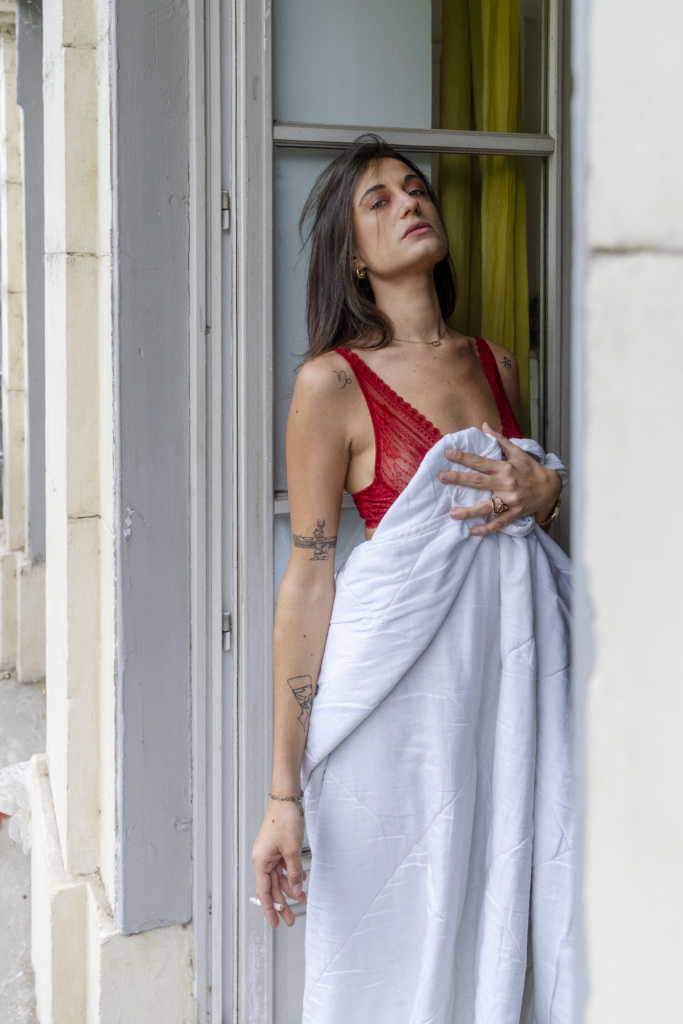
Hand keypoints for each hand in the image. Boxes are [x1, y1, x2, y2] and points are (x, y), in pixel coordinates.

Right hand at [252, 799, 306, 928]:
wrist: (286, 798)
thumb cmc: (285, 820)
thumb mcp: (292, 850)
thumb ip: (294, 873)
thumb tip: (296, 891)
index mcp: (261, 861)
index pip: (264, 892)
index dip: (270, 909)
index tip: (275, 924)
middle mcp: (263, 859)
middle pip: (272, 887)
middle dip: (283, 903)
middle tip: (291, 919)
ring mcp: (270, 853)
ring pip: (279, 877)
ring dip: (290, 888)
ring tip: (302, 899)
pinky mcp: (277, 847)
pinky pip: (283, 866)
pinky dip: (292, 874)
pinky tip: (302, 879)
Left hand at [438, 422, 561, 535]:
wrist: (550, 487)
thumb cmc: (531, 469)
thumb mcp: (517, 452)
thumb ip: (499, 440)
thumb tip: (484, 425)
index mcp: (505, 468)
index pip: (480, 461)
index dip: (464, 457)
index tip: (448, 454)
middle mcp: (506, 484)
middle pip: (478, 482)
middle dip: (459, 479)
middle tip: (442, 477)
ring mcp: (510, 500)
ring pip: (487, 507)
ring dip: (469, 511)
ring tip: (452, 514)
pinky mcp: (515, 513)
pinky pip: (499, 523)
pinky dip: (487, 529)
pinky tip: (473, 531)